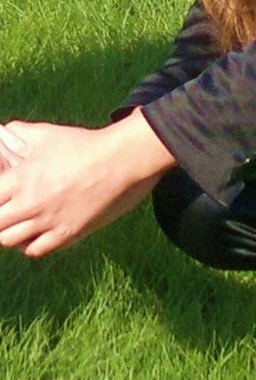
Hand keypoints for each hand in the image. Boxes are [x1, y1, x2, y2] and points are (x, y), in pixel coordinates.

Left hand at [0, 111, 176, 258]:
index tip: (3, 196)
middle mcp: (30, 203)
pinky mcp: (67, 233)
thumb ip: (20, 132)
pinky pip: (35, 250)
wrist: (120, 160)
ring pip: (9, 240)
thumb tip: (5, 130)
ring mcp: (48, 221)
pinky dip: (29, 245)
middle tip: (7, 211)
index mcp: (21, 178)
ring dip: (9, 232)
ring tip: (17, 223)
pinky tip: (34, 234)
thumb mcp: (47, 133)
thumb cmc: (83, 144)